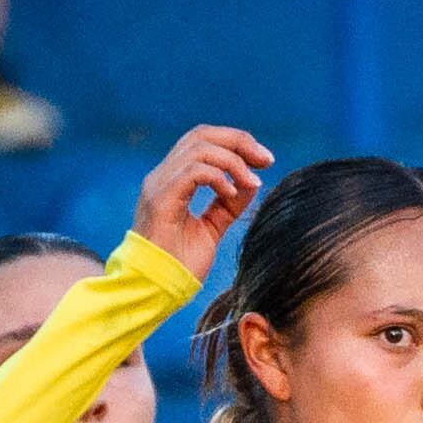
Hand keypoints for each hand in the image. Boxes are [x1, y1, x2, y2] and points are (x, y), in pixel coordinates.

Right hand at [132, 124, 274, 279]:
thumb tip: (252, 181)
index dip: (236, 142)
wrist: (156, 288)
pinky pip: (193, 172)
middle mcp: (163, 176)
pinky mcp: (161, 199)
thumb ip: (228, 205)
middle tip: (267, 160)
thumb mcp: (212, 228)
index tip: (265, 160)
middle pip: (201, 135)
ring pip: (199, 149)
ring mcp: (159, 185)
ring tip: (253, 182)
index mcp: (173, 180)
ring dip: (234, 161)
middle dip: (239, 141)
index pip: (203, 141)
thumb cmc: (179, 263)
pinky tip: (231, 194)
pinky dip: (218, 177)